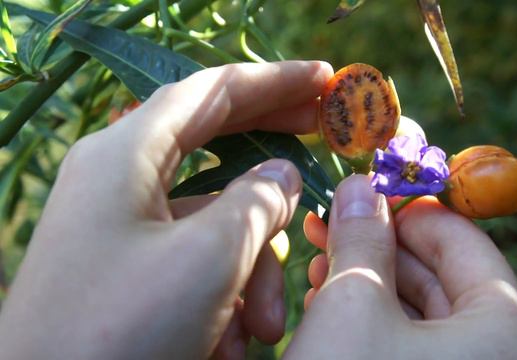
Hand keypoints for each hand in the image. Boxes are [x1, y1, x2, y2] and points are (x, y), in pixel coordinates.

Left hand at [0, 61, 332, 359]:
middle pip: (214, 144)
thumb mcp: (210, 258)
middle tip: (324, 137)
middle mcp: (120, 181)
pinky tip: (232, 342)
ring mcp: (122, 229)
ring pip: (213, 223)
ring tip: (264, 329)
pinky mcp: (128, 273)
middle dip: (272, 154)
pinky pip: (193, 264)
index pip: (212, 91)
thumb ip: (258, 202)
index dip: (274, 81)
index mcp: (126, 155)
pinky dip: (223, 296)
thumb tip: (282, 175)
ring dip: (252, 270)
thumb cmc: (123, 331)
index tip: (324, 79)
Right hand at [287, 175, 516, 358]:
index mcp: (507, 331)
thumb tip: (360, 185)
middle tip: (329, 222)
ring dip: (366, 282)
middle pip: (440, 276)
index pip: (463, 239)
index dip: (407, 206)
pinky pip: (410, 345)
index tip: (363, 188)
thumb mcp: (352, 305)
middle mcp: (500, 355)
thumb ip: (362, 238)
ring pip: (418, 313)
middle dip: (377, 246)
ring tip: (319, 261)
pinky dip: (371, 320)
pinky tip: (327, 303)